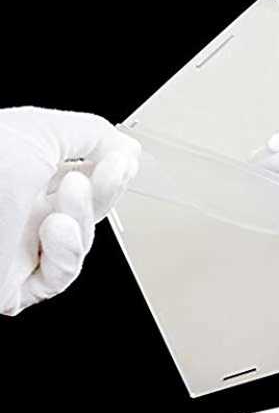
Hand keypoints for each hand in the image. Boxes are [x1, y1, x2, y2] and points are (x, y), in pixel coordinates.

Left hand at [0, 107, 140, 315]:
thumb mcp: (36, 129)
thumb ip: (89, 133)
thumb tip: (126, 148)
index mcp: (22, 173)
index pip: (80, 173)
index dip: (108, 166)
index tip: (125, 155)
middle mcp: (22, 209)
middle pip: (86, 207)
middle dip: (107, 186)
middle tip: (117, 169)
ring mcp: (20, 247)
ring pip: (80, 241)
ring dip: (84, 215)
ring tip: (75, 190)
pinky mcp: (18, 283)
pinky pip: (61, 275)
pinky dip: (67, 252)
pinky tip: (55, 229)